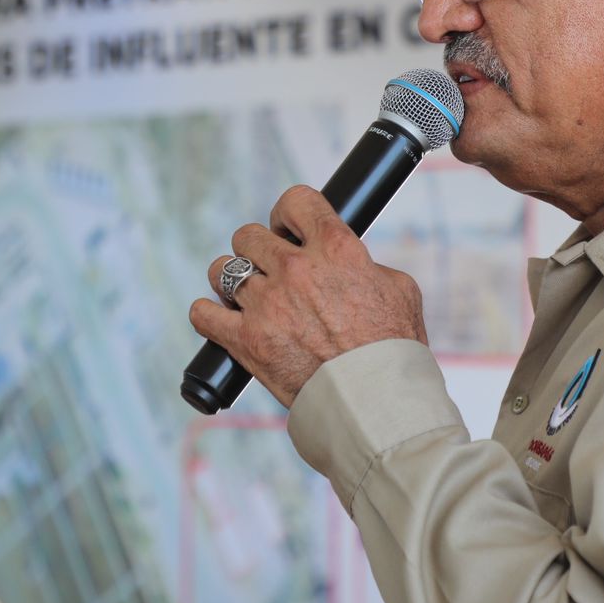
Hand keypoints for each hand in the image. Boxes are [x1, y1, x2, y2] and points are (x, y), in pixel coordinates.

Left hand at [188, 185, 427, 407]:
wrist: (377, 402)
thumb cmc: (394, 349)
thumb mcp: (399, 290)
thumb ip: (367, 265)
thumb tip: (351, 264)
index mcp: (335, 249)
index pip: (296, 200)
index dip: (288, 213)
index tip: (288, 229)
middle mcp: (296, 270)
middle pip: (249, 235)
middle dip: (258, 249)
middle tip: (270, 270)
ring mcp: (267, 305)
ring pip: (221, 269)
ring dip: (230, 279)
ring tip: (245, 295)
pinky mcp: (246, 340)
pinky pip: (203, 314)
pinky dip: (208, 314)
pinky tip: (220, 317)